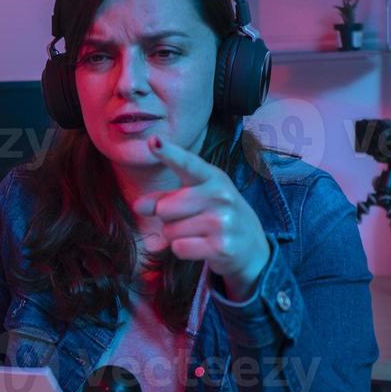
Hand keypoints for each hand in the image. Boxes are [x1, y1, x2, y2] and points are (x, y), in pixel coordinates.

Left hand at [131, 135, 270, 300]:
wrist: (252, 246)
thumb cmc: (216, 216)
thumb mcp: (195, 199)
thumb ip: (165, 198)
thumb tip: (138, 206)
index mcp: (212, 177)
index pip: (187, 163)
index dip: (169, 153)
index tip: (153, 140)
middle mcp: (220, 195)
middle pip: (165, 208)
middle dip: (168, 218)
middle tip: (190, 220)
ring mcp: (222, 221)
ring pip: (170, 231)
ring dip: (176, 236)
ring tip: (198, 234)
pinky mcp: (221, 246)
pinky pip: (179, 248)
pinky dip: (183, 250)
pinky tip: (201, 247)